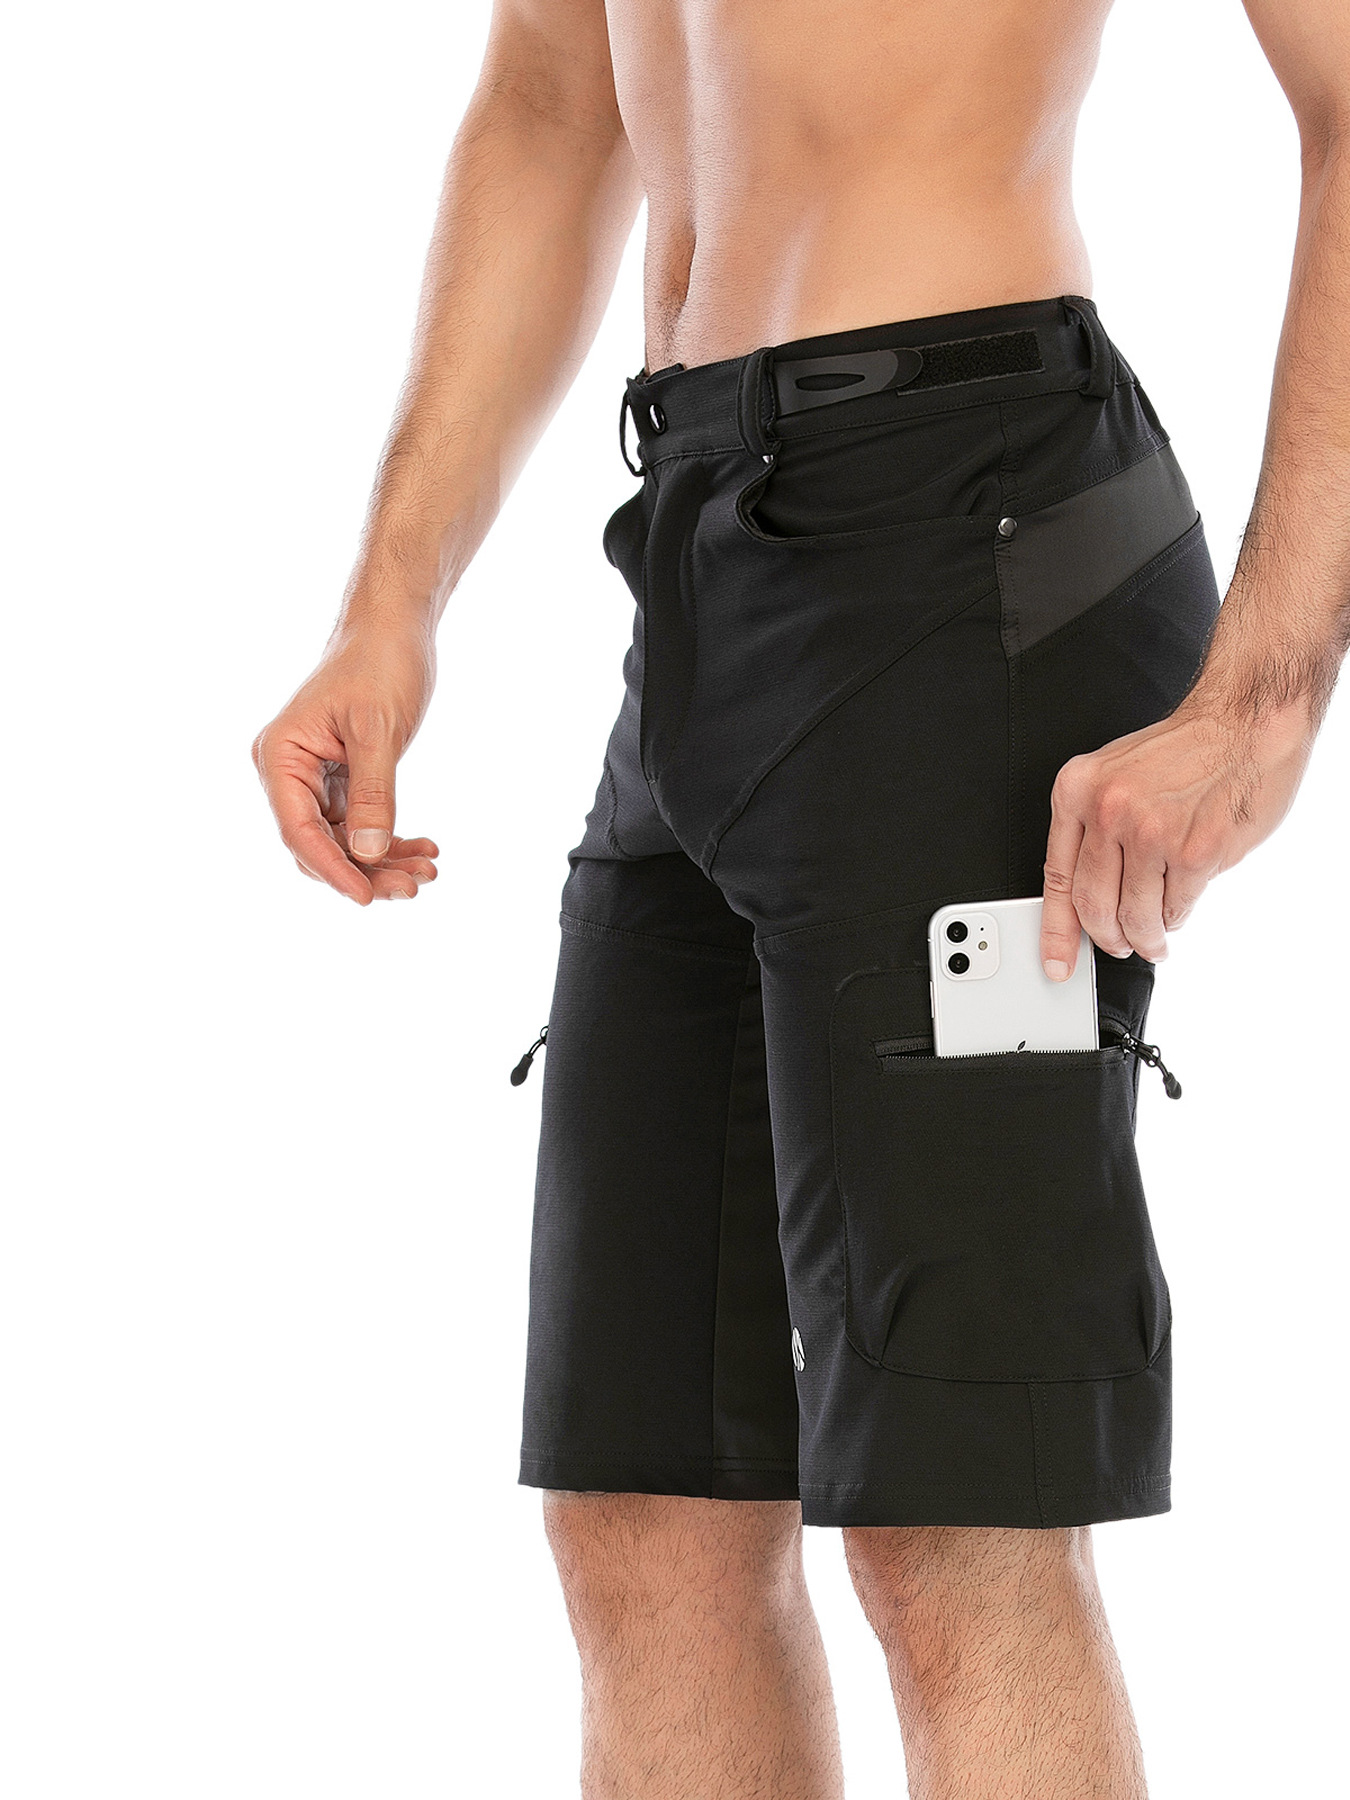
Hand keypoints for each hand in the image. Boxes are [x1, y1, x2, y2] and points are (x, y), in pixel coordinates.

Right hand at [253, 625, 439, 903]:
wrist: (395, 629)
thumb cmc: (379, 664)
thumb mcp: (378, 730)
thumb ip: (373, 792)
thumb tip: (367, 853)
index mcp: (281, 757)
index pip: (299, 831)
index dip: (333, 869)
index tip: (367, 897)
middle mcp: (290, 772)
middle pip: (320, 844)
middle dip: (365, 871)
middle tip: (414, 887)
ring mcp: (316, 779)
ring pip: (344, 842)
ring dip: (384, 861)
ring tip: (429, 870)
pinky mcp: (343, 780)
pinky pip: (362, 825)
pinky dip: (391, 840)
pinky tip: (426, 849)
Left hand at [1039, 700, 1314, 976]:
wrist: (1244, 722)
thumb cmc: (1186, 750)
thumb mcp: (1114, 776)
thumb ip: (1094, 830)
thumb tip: (1088, 896)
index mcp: (1078, 791)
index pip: (1057, 877)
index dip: (1056, 931)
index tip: (1056, 962)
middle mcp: (1108, 811)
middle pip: (1094, 906)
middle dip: (1108, 939)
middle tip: (1120, 946)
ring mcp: (1151, 833)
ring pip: (1136, 915)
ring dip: (1146, 938)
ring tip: (1153, 939)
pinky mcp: (1195, 851)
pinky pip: (1176, 907)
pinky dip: (1176, 916)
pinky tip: (1178, 907)